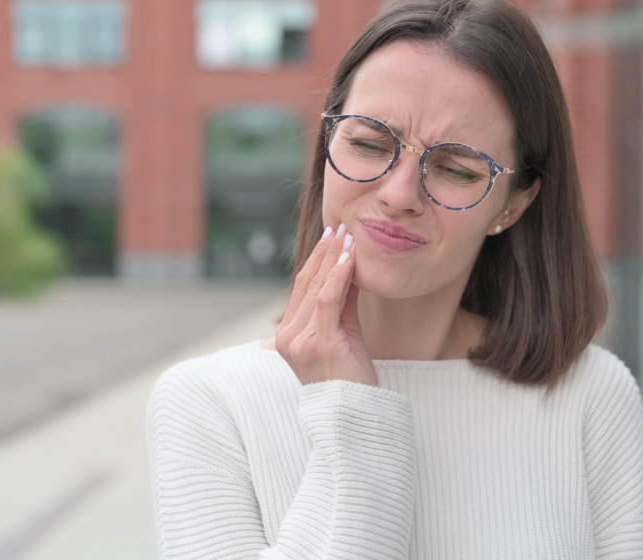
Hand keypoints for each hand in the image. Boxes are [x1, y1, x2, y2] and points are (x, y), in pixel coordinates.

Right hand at [275, 224, 376, 386]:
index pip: (301, 288)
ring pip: (316, 288)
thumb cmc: (352, 379)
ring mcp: (300, 342)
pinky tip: (349, 258)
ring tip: (347, 236)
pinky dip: (338, 275)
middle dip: (325, 252)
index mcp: (288, 336)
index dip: (317, 259)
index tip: (331, 236)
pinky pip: (328, 301)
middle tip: (340, 226)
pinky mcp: (320, 344)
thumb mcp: (344, 334)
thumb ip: (342, 304)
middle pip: (306, 283)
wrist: (355, 415)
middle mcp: (288, 337)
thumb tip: (348, 268)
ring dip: (334, 258)